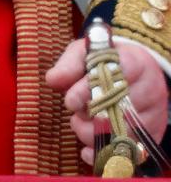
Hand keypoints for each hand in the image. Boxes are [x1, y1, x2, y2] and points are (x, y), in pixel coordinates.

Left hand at [47, 37, 168, 163]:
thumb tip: (53, 80)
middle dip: (89, 115)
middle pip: (119, 109)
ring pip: (124, 133)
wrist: (136, 72)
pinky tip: (88, 151)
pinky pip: (129, 151)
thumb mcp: (85, 53)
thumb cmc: (105, 61)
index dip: (89, 90)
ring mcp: (154, 114)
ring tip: (79, 125)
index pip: (113, 76)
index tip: (69, 102)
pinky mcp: (152, 135)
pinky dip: (105, 153)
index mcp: (135, 62)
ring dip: (94, 134)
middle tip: (74, 114)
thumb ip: (69, 64)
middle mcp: (150, 89)